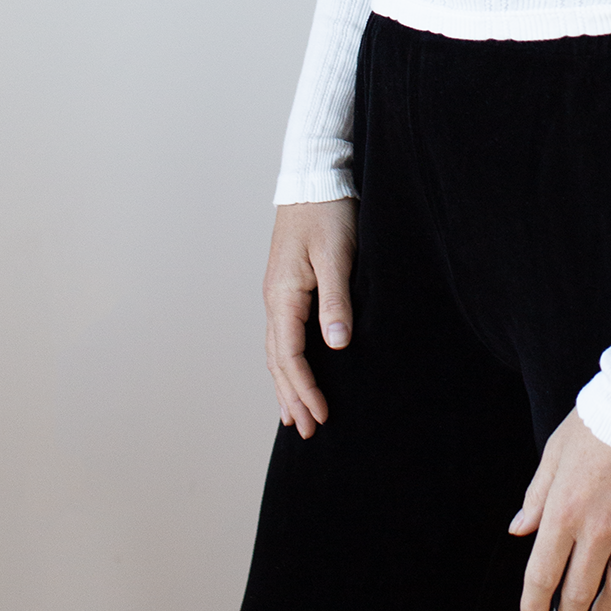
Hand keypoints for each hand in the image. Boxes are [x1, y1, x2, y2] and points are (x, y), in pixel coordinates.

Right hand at [263, 197, 356, 438]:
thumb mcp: (337, 256)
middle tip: (309, 431)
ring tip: (295, 416)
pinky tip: (293, 372)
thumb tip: (337, 345)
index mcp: (283, 296)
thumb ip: (336, 300)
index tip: (322, 415)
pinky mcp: (287, 287)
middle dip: (292, 397)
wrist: (313, 179)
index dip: (306, 389)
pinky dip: (286, 362)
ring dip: (286, 385)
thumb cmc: (328, 213)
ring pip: (276, 351)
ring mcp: (277, 294)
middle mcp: (274, 300)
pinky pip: (282, 336)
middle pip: (278, 361)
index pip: (290, 356)